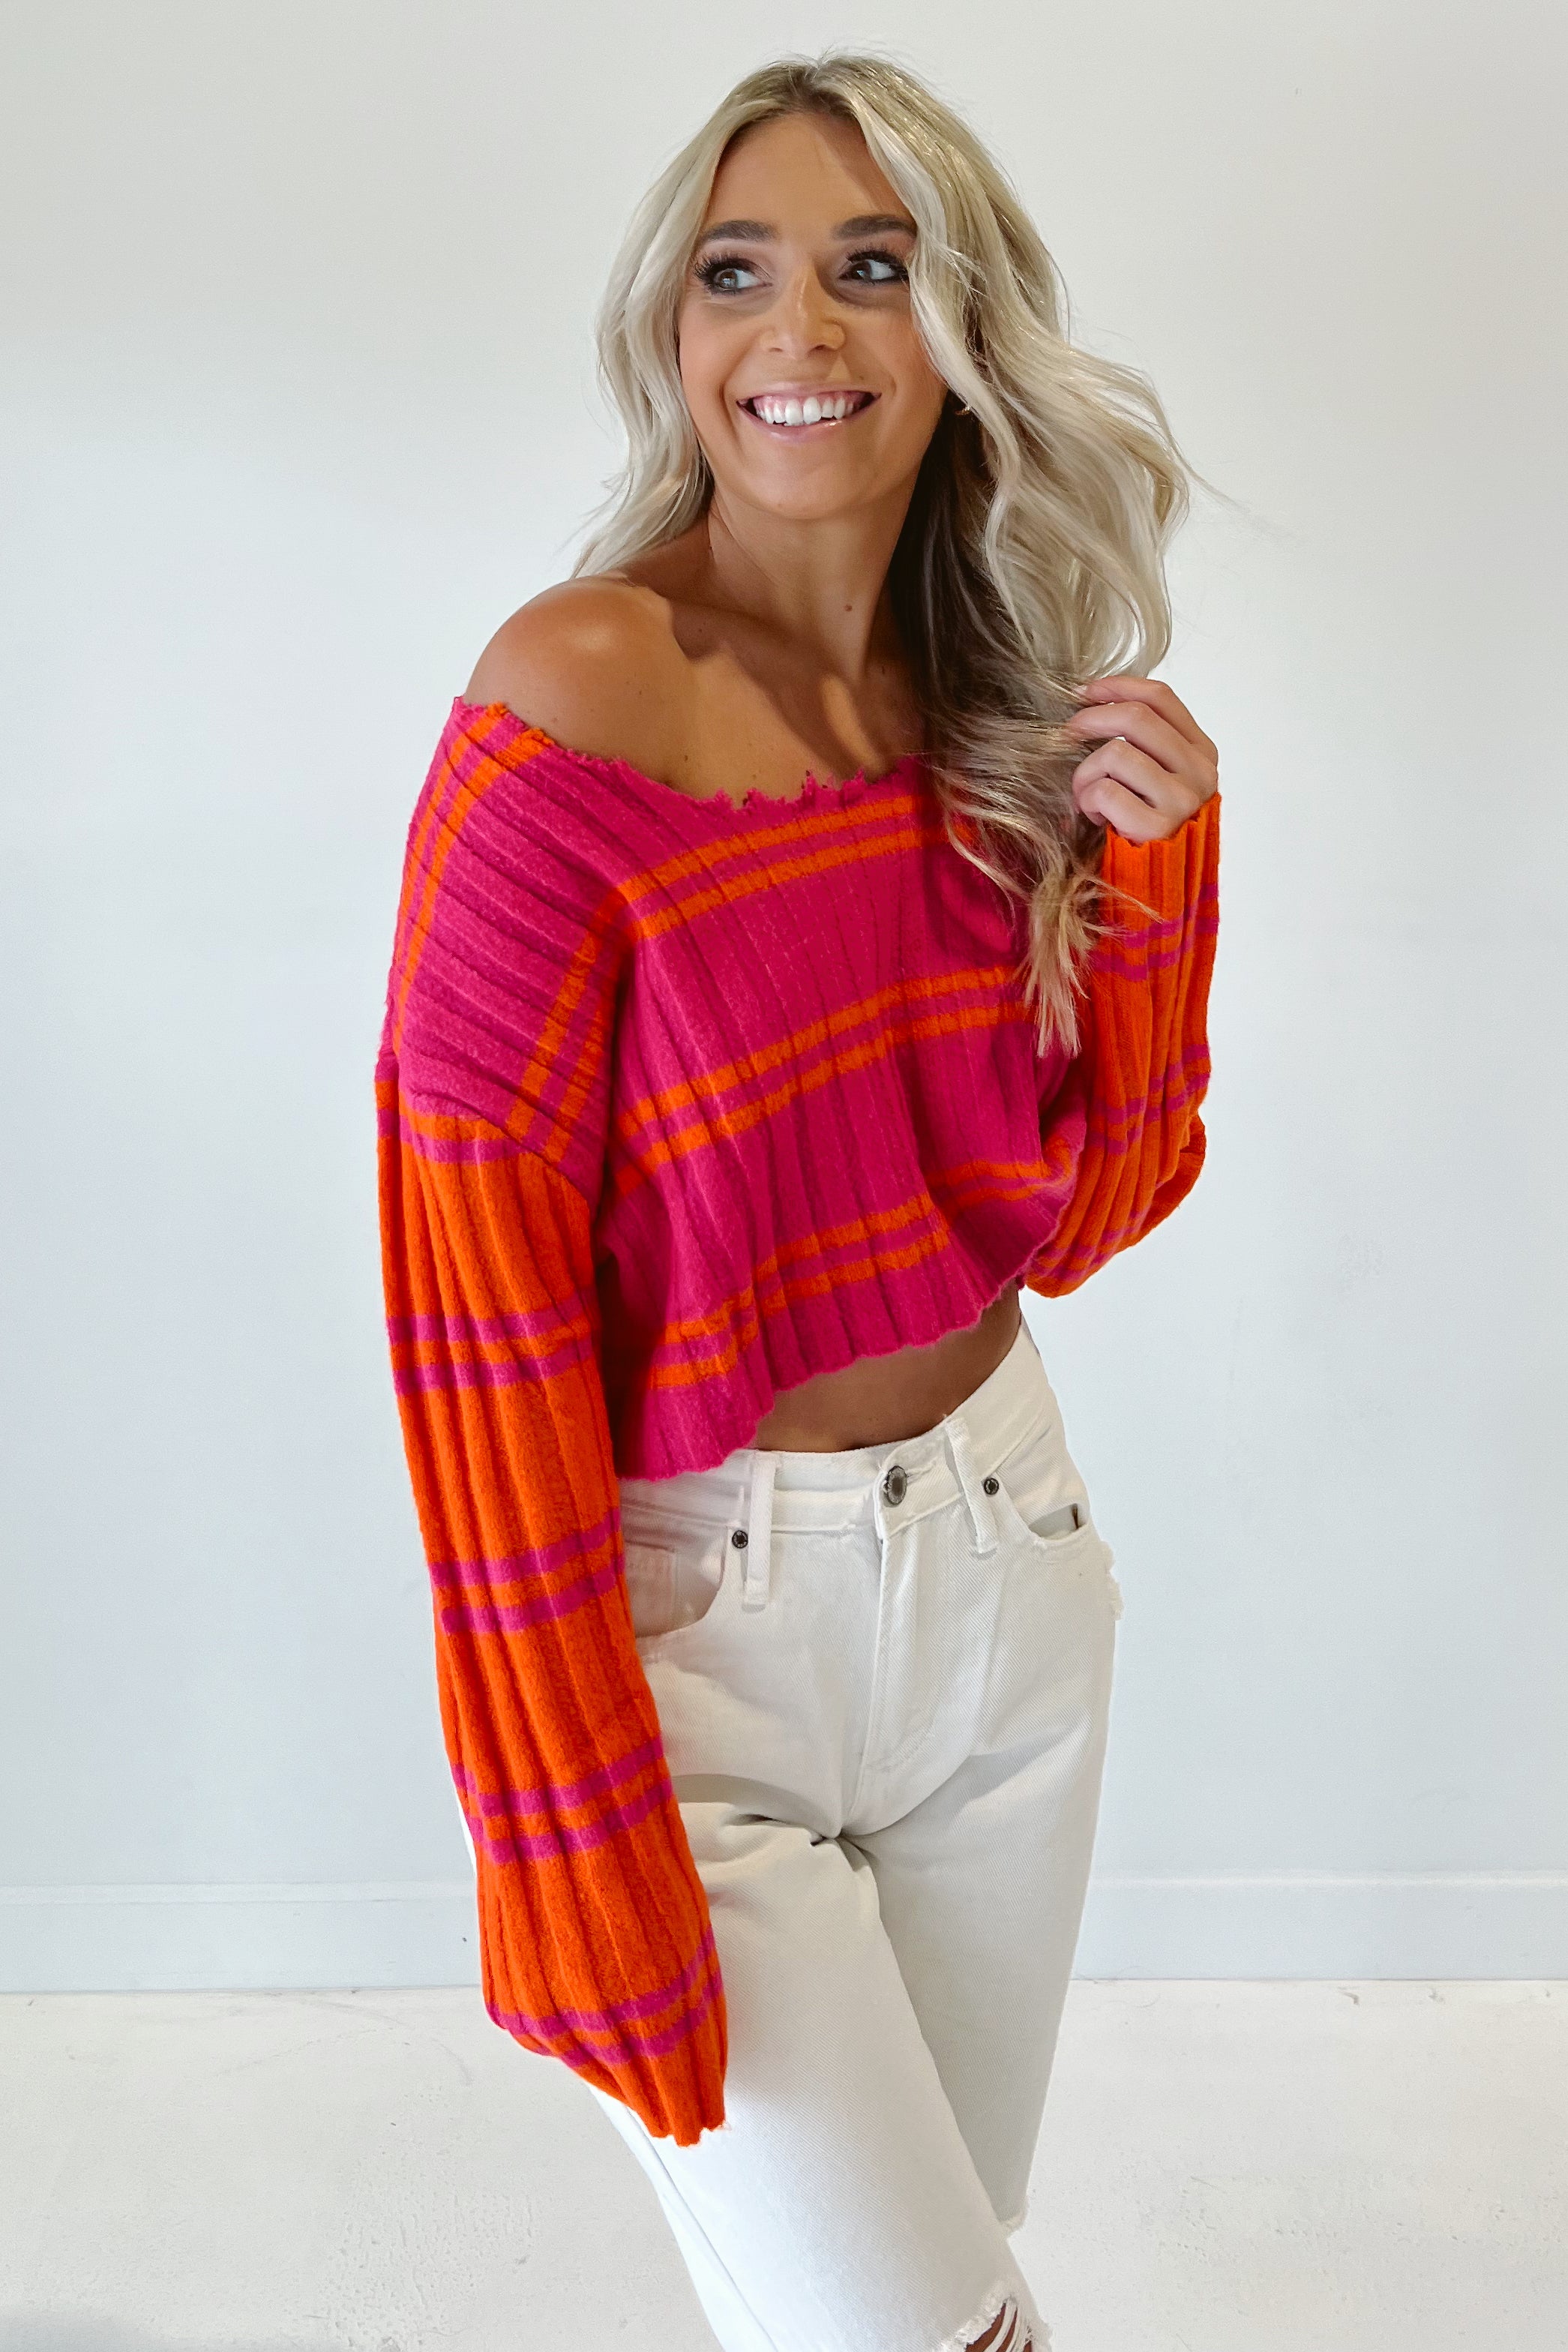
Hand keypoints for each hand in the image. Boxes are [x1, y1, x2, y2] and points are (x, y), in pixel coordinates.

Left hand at [1064, 676, 1217, 842]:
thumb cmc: (1143, 820)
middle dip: (1091, 719)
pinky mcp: (1156, 827)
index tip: (1084, 692)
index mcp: (1201, 751)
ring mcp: (1181, 800)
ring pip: (1115, 753)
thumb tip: (1092, 697)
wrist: (1152, 881)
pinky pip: (1104, 791)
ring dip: (1085, 773)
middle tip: (1068, 734)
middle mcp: (1199, 773)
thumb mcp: (1156, 773)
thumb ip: (1143, 739)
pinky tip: (1094, 817)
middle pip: (1136, 717)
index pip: (1160, 698)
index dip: (1117, 687)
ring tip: (1086, 794)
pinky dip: (1087, 801)